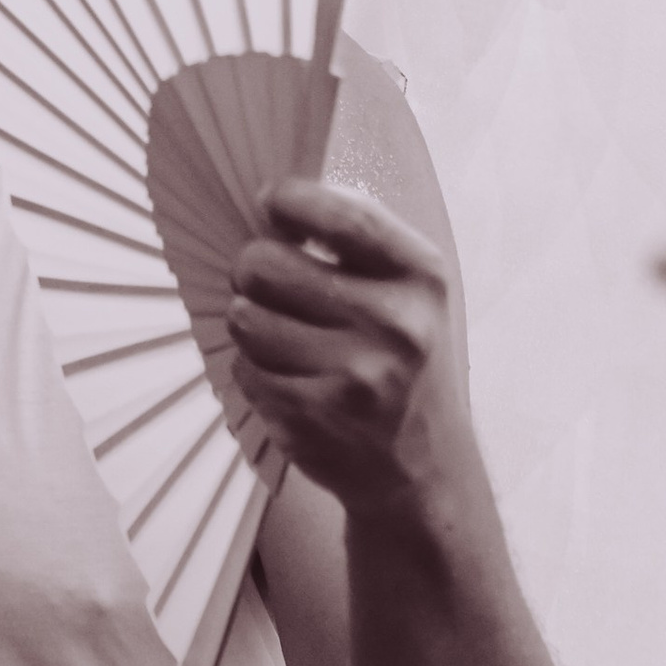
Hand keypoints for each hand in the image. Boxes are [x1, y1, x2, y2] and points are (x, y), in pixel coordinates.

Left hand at [227, 178, 467, 519]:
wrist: (422, 467)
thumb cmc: (402, 361)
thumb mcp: (410, 293)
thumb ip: (358, 242)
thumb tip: (276, 199)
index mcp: (422, 277)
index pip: (344, 216)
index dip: (290, 200)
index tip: (270, 202)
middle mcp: (396, 324)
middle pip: (266, 264)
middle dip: (251, 268)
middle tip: (264, 281)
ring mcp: (355, 375)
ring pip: (244, 317)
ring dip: (248, 321)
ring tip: (278, 334)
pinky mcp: (314, 418)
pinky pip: (243, 368)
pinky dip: (252, 368)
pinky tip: (287, 378)